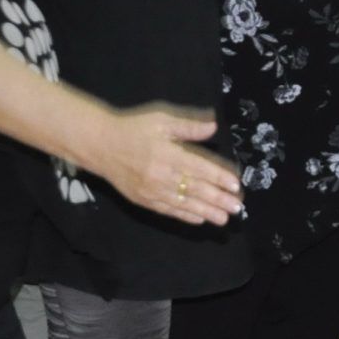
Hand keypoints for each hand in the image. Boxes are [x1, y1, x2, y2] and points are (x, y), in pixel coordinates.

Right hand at [92, 107, 242, 224]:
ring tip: (224, 218)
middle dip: (218, 199)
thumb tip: (213, 126)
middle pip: (196, 190)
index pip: (200, 168)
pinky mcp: (144, 200)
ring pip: (184, 204)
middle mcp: (162, 176)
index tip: (235, 185)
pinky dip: (185, 215)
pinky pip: (168, 210)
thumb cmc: (133, 129)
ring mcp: (153, 191)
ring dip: (206, 211)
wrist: (100, 145)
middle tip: (237, 207)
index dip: (219, 177)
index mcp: (169, 155)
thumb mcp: (161, 120)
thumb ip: (187, 126)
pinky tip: (199, 219)